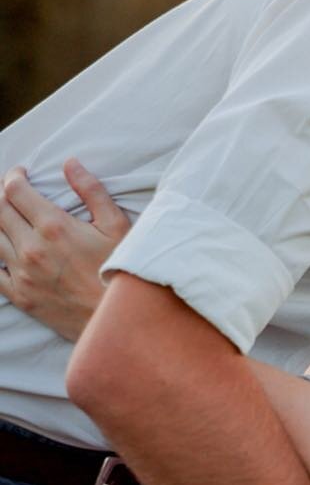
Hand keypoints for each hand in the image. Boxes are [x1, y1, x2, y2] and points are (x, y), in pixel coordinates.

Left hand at [0, 160, 130, 340]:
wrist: (118, 320)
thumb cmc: (122, 271)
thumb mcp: (117, 226)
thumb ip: (92, 191)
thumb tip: (71, 164)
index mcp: (54, 227)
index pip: (16, 191)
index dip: (14, 177)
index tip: (22, 174)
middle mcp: (31, 248)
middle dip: (3, 196)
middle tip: (14, 193)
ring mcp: (22, 273)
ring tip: (9, 218)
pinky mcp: (20, 295)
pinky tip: (6, 251)